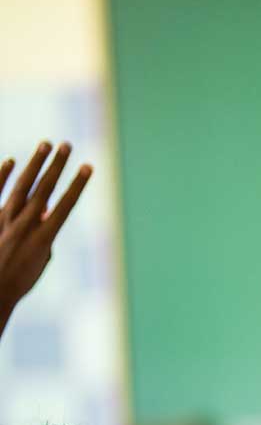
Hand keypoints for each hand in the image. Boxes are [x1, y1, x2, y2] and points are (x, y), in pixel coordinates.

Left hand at [0, 141, 92, 326]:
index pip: (65, 205)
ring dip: (35, 164)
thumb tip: (47, 209)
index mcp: (43, 238)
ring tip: (45, 145)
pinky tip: (12, 160)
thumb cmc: (19, 280)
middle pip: (44, 189)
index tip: (89, 167)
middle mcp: (24, 225)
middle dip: (57, 165)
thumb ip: (45, 232)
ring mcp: (4, 219)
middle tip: (67, 144)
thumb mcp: (40, 260)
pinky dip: (3, 175)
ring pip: (22, 186)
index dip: (78, 184)